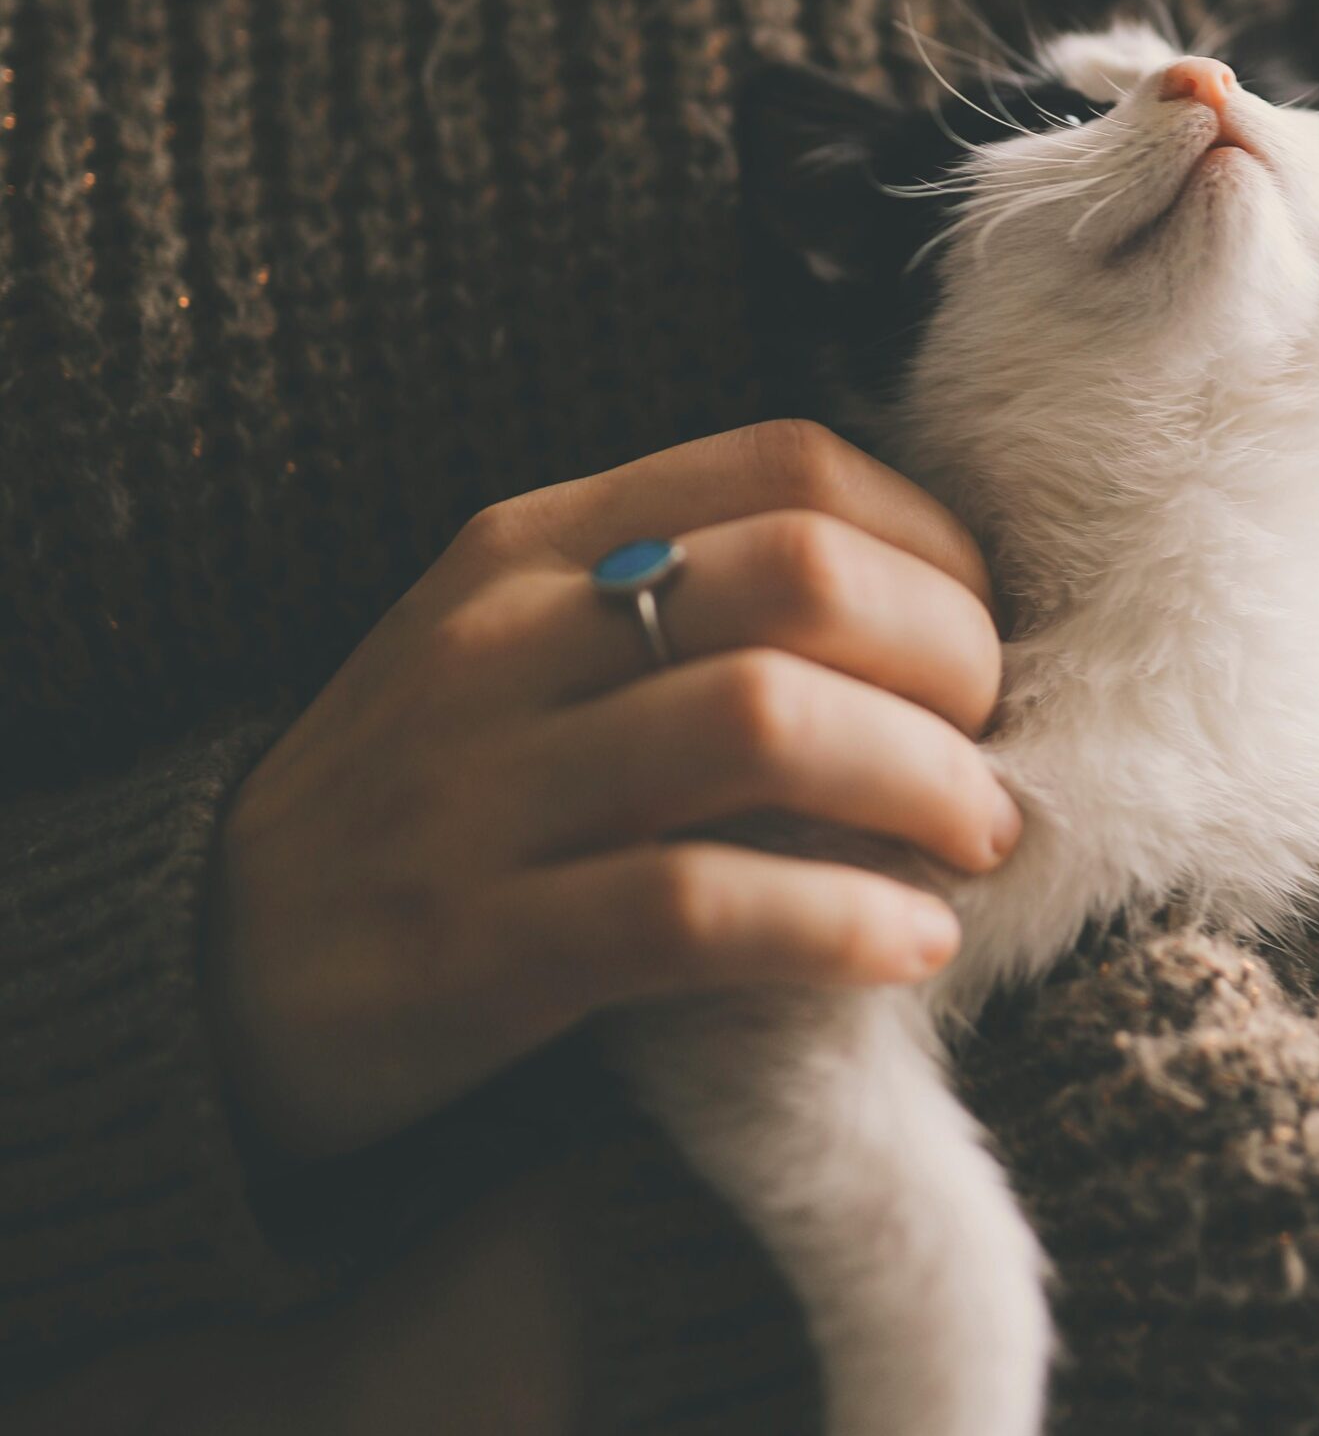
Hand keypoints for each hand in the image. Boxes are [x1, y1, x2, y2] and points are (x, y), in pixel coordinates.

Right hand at [210, 419, 1014, 1159]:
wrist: (208, 971)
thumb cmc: (424, 802)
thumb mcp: (518, 651)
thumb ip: (679, 601)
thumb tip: (921, 610)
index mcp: (533, 543)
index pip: (791, 465)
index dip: (933, 545)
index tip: (982, 637)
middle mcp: (510, 638)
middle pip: (807, 578)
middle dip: (954, 658)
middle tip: (993, 751)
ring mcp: (487, 788)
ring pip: (769, 724)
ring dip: (923, 784)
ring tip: (978, 841)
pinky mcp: (483, 944)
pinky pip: (700, 907)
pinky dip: (840, 922)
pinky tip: (910, 946)